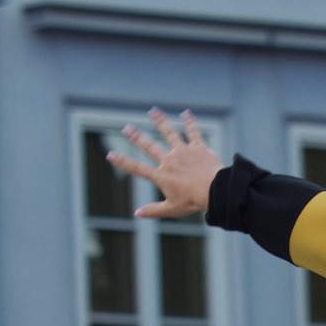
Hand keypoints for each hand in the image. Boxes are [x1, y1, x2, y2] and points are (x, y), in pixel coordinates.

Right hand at [108, 109, 222, 218]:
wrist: (214, 190)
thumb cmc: (194, 201)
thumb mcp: (172, 209)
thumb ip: (153, 210)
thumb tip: (136, 213)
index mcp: (162, 176)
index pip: (138, 168)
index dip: (123, 162)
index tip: (111, 154)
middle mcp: (170, 160)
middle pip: (150, 147)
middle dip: (137, 137)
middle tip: (127, 128)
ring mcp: (183, 152)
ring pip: (169, 133)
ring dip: (161, 122)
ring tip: (153, 111)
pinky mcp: (198, 147)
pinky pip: (193, 132)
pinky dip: (190, 123)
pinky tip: (186, 113)